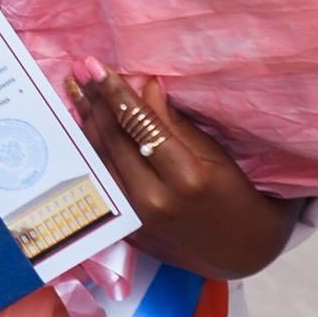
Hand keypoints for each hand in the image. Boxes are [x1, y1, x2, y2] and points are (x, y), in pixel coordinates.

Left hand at [67, 61, 294, 279]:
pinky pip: (102, 181)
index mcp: (187, 178)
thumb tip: (144, 86)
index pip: (139, 125)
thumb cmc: (237, 194)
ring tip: (75, 91)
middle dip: (93, 101)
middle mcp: (156, 201)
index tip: (94, 64)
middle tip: (78, 69)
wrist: (241, 252)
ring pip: (99, 160)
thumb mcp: (215, 155)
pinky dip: (92, 151)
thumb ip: (174, 123)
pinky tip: (84, 127)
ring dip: (85, 122)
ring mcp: (138, 220)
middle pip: (113, 141)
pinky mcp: (128, 230)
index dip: (114, 92)